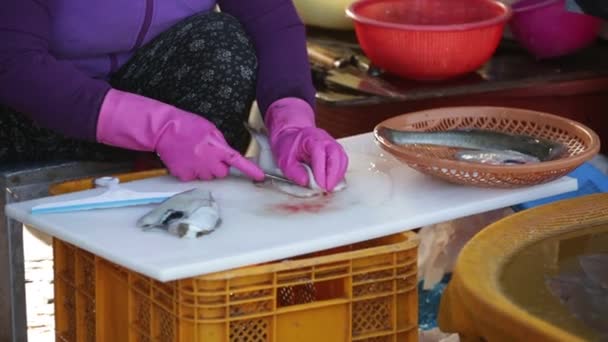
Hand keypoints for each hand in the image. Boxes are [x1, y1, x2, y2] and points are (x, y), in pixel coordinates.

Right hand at [96, 89, 263, 181]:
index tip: (260, 177)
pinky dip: (191, 171)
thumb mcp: (210, 129)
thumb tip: (225, 155)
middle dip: (218, 166)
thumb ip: (220, 144)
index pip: (237, 160)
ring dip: (204, 169)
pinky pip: (193, 178)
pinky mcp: (184, 174)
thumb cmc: (187, 126)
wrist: (164, 129)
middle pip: (222, 173)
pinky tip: (185, 160)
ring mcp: (196, 168)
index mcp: (216, 146)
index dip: (250, 170)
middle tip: (207, 155)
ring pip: (207, 177)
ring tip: (193, 155)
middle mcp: (207, 160)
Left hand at [265, 97, 347, 190]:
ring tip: (330, 188)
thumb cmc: (288, 147)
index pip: (319, 153)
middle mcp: (324, 139)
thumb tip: (306, 182)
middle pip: (336, 154)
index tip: (320, 185)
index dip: (321, 171)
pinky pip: (342, 161)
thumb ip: (294, 172)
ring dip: (338, 175)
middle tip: (327, 189)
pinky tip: (332, 182)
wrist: (291, 137)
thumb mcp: (284, 160)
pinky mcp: (335, 151)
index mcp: (310, 137)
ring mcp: (331, 144)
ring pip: (342, 158)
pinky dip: (339, 173)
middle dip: (333, 174)